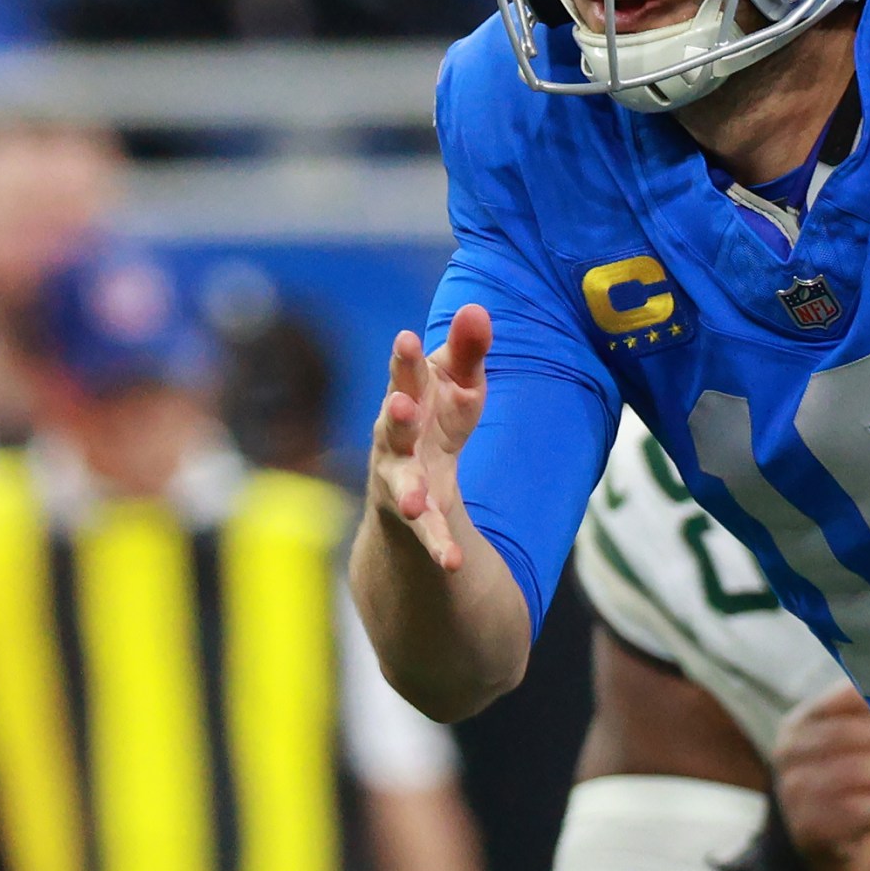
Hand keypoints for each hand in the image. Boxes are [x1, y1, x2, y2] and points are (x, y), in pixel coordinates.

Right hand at [370, 306, 492, 570]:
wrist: (413, 483)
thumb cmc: (437, 417)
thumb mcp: (459, 384)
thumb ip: (468, 350)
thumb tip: (475, 308)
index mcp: (410, 398)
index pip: (407, 374)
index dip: (405, 359)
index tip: (407, 340)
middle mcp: (396, 439)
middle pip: (394, 426)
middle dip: (397, 415)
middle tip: (400, 404)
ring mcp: (401, 481)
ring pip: (402, 487)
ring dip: (410, 493)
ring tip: (419, 504)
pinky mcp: (416, 519)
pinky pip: (428, 535)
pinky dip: (440, 547)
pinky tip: (454, 562)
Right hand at [770, 686, 869, 870]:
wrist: (824, 852)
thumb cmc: (850, 789)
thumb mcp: (859, 748)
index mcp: (799, 724)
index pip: (840, 698)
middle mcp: (787, 754)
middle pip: (842, 734)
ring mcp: (792, 792)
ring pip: (849, 772)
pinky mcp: (806, 829)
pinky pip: (852, 813)